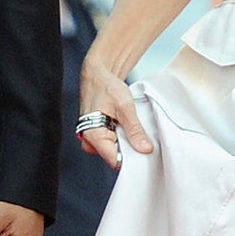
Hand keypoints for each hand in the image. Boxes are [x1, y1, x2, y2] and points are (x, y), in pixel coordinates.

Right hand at [78, 55, 152, 170]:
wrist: (98, 75)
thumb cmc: (106, 86)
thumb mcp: (125, 107)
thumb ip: (134, 130)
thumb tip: (144, 148)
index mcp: (93, 135)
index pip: (114, 160)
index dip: (131, 159)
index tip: (145, 154)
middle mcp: (90, 140)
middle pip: (115, 157)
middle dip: (130, 150)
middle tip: (141, 137)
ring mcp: (93, 139)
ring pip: (114, 151)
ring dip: (126, 143)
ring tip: (132, 128)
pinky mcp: (98, 136)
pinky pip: (112, 144)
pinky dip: (122, 138)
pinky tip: (127, 128)